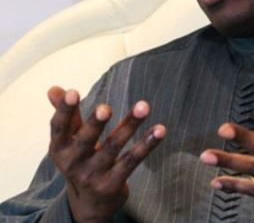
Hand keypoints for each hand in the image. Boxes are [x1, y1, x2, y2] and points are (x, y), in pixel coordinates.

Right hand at [47, 86, 165, 222]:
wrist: (89, 204)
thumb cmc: (81, 160)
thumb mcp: (69, 141)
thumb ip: (68, 115)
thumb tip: (55, 88)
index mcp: (59, 148)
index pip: (59, 127)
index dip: (65, 110)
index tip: (73, 92)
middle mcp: (73, 163)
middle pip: (86, 139)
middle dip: (96, 123)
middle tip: (106, 108)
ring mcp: (94, 174)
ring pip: (113, 147)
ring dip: (130, 125)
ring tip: (143, 106)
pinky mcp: (113, 183)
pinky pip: (132, 160)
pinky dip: (147, 144)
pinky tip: (160, 129)